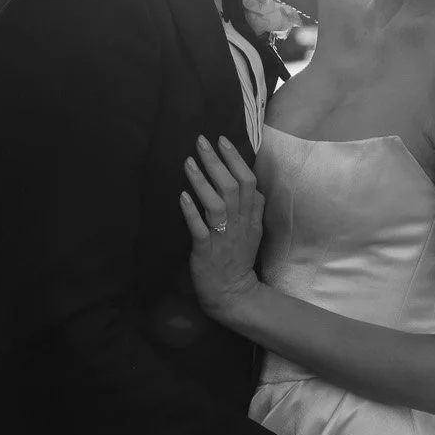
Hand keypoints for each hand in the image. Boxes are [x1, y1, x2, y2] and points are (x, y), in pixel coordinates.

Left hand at [180, 135, 263, 317]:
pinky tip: (182, 196)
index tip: (221, 140)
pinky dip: (191, 212)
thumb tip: (247, 182)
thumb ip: (251, 207)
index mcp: (251, 217)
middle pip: (232, 187)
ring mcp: (223, 237)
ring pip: (216, 204)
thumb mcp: (252, 230)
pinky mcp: (206, 251)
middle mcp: (239, 224)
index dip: (235, 160)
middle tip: (201, 141)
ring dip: (202, 181)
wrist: (233, 293)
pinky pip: (199, 229)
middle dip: (216, 162)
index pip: (248, 182)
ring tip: (188, 162)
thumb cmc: (238, 259)